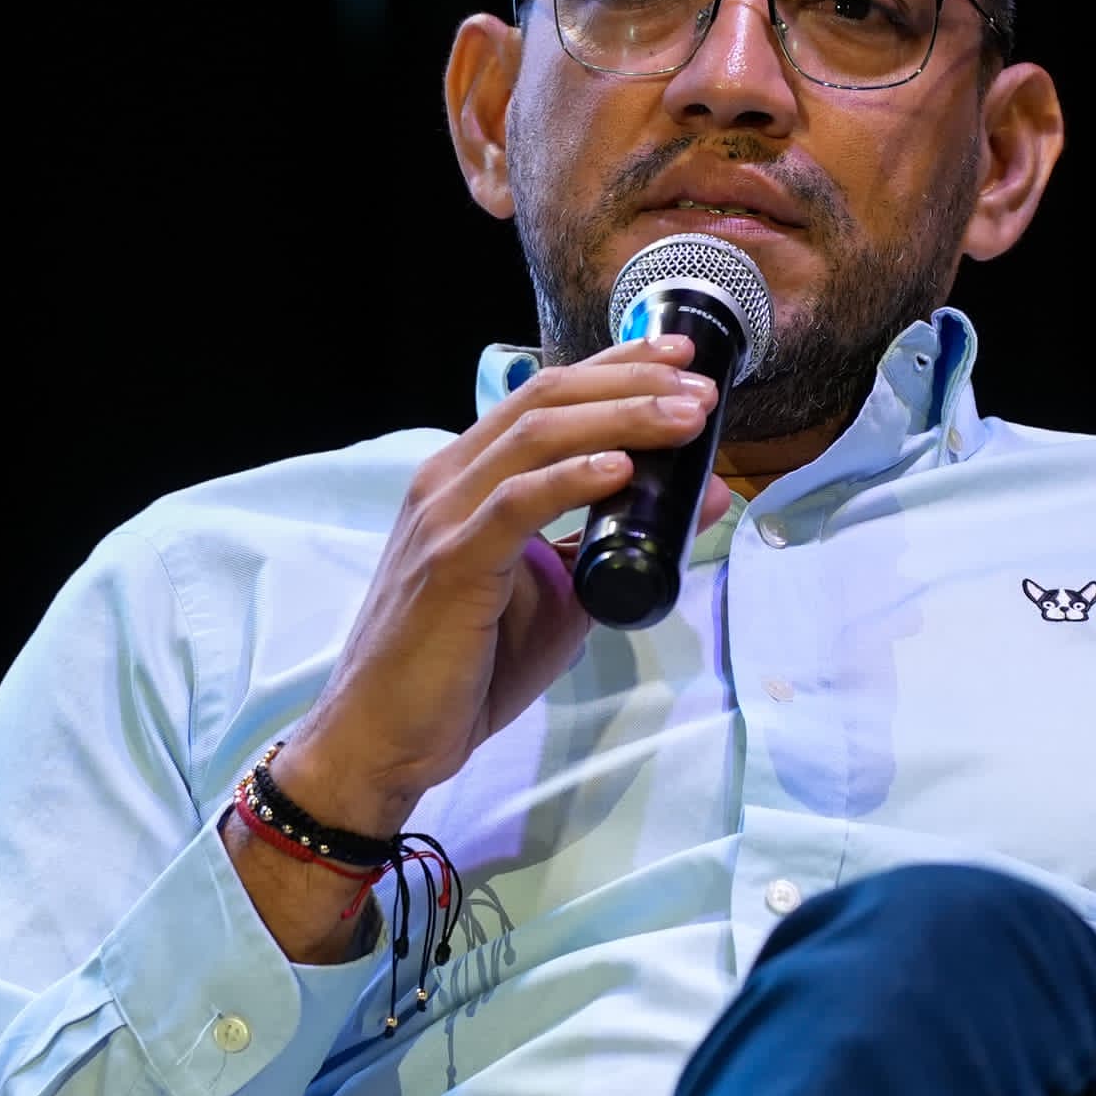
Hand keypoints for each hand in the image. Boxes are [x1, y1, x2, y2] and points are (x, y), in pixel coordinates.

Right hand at [268, 335, 718, 838]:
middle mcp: (449, 480)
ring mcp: (444, 517)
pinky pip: (516, 505)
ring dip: (619, 419)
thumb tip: (706, 496)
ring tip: (684, 418)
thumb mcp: (564, 596)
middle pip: (546, 399)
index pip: (546, 397)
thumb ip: (621, 543)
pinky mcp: (450, 564)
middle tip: (701, 384)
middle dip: (631, 383)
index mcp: (469, 479)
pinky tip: (621, 470)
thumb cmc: (467, 669)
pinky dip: (572, 480)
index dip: (616, 367)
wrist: (388, 737)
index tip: (683, 358)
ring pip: (536, 437)